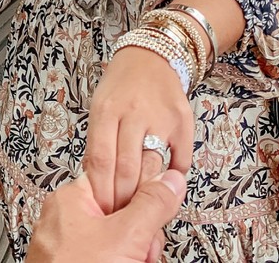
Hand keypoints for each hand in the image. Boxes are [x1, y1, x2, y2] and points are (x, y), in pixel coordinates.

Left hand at [27, 170, 185, 262]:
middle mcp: (68, 220)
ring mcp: (72, 248)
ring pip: (121, 240)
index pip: (118, 177)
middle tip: (142, 249)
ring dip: (137, 253)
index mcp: (71, 199)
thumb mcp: (123, 237)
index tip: (156, 207)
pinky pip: (111, 257)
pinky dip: (125, 262)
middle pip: (124, 211)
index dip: (143, 193)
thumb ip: (151, 204)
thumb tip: (170, 180)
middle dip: (142, 234)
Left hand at [83, 47, 194, 213]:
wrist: (151, 57)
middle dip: (123, 202)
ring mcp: (160, 116)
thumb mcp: (100, 110)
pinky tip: (165, 187)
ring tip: (142, 212)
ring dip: (147, 196)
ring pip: (153, 168)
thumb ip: (99, 146)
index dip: (102, 194)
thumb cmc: (120, 89)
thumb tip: (95, 191)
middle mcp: (133, 113)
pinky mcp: (183, 121)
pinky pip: (181, 160)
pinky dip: (173, 178)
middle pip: (127, 170)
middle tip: (122, 220)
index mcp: (106, 112)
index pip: (101, 163)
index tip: (102, 214)